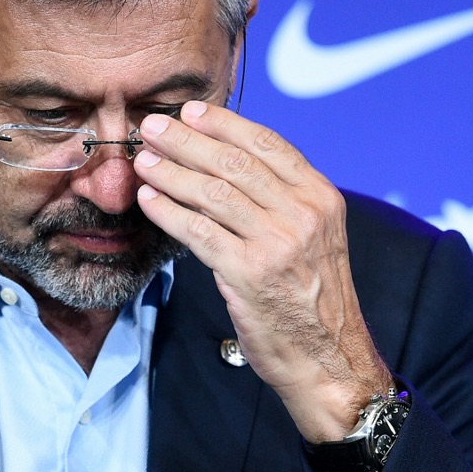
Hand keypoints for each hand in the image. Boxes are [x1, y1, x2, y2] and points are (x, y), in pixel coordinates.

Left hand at [135, 101, 391, 441]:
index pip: (268, 144)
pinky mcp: (250, 274)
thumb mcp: (313, 238)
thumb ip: (281, 201)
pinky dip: (168, 212)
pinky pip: (198, 231)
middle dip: (186, 140)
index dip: (224, 123)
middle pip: (234, 162)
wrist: (329, 361)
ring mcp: (278, 243)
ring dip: (171, 172)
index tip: (190, 111)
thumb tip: (225, 164)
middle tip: (152, 126)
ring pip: (212, 192)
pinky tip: (149, 200)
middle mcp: (303, 214)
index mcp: (321, 198)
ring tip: (143, 159)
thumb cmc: (313, 299)